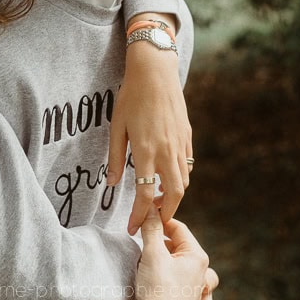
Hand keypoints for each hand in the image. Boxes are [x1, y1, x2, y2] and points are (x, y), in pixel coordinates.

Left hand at [108, 14, 192, 233]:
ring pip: (184, 181)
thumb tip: (111, 183)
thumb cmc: (131, 97)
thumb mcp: (116, 127)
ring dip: (174, 196)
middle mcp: (166, 151)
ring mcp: (179, 143)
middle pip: (173, 195)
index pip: (144, 194)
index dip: (140, 216)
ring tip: (158, 198)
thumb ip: (114, 157)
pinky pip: (188, 164)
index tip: (133, 227)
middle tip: (153, 218)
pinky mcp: (187, 135)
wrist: (155, 72)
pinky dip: (180, 177)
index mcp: (145, 151)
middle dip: (165, 212)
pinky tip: (167, 175)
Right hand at [136, 207, 216, 299]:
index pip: (178, 227)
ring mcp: (195, 287)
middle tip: (142, 243)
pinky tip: (163, 280)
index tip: (144, 219)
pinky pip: (183, 281)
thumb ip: (151, 229)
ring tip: (151, 263)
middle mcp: (201, 272)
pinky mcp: (187, 298)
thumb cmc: (159, 294)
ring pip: (181, 263)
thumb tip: (151, 209)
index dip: (160, 220)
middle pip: (179, 245)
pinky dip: (173, 276)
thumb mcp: (152, 255)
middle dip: (159, 242)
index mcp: (197, 257)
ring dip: (165, 259)